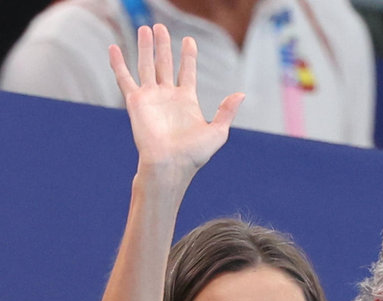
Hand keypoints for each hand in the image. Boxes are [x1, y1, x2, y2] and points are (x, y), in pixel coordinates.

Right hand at [110, 24, 242, 174]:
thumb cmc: (195, 153)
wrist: (171, 164)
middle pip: (165, 63)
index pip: (187, 72)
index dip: (188, 56)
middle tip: (161, 26)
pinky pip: (124, 78)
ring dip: (145, 47)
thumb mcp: (218, 131)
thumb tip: (241, 94)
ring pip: (146, 65)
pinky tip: (114, 47)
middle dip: (163, 45)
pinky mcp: (135, 102)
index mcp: (187, 101)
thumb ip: (227, 111)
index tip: (189, 40)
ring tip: (145, 28)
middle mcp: (168, 96)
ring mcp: (151, 97)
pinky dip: (118, 63)